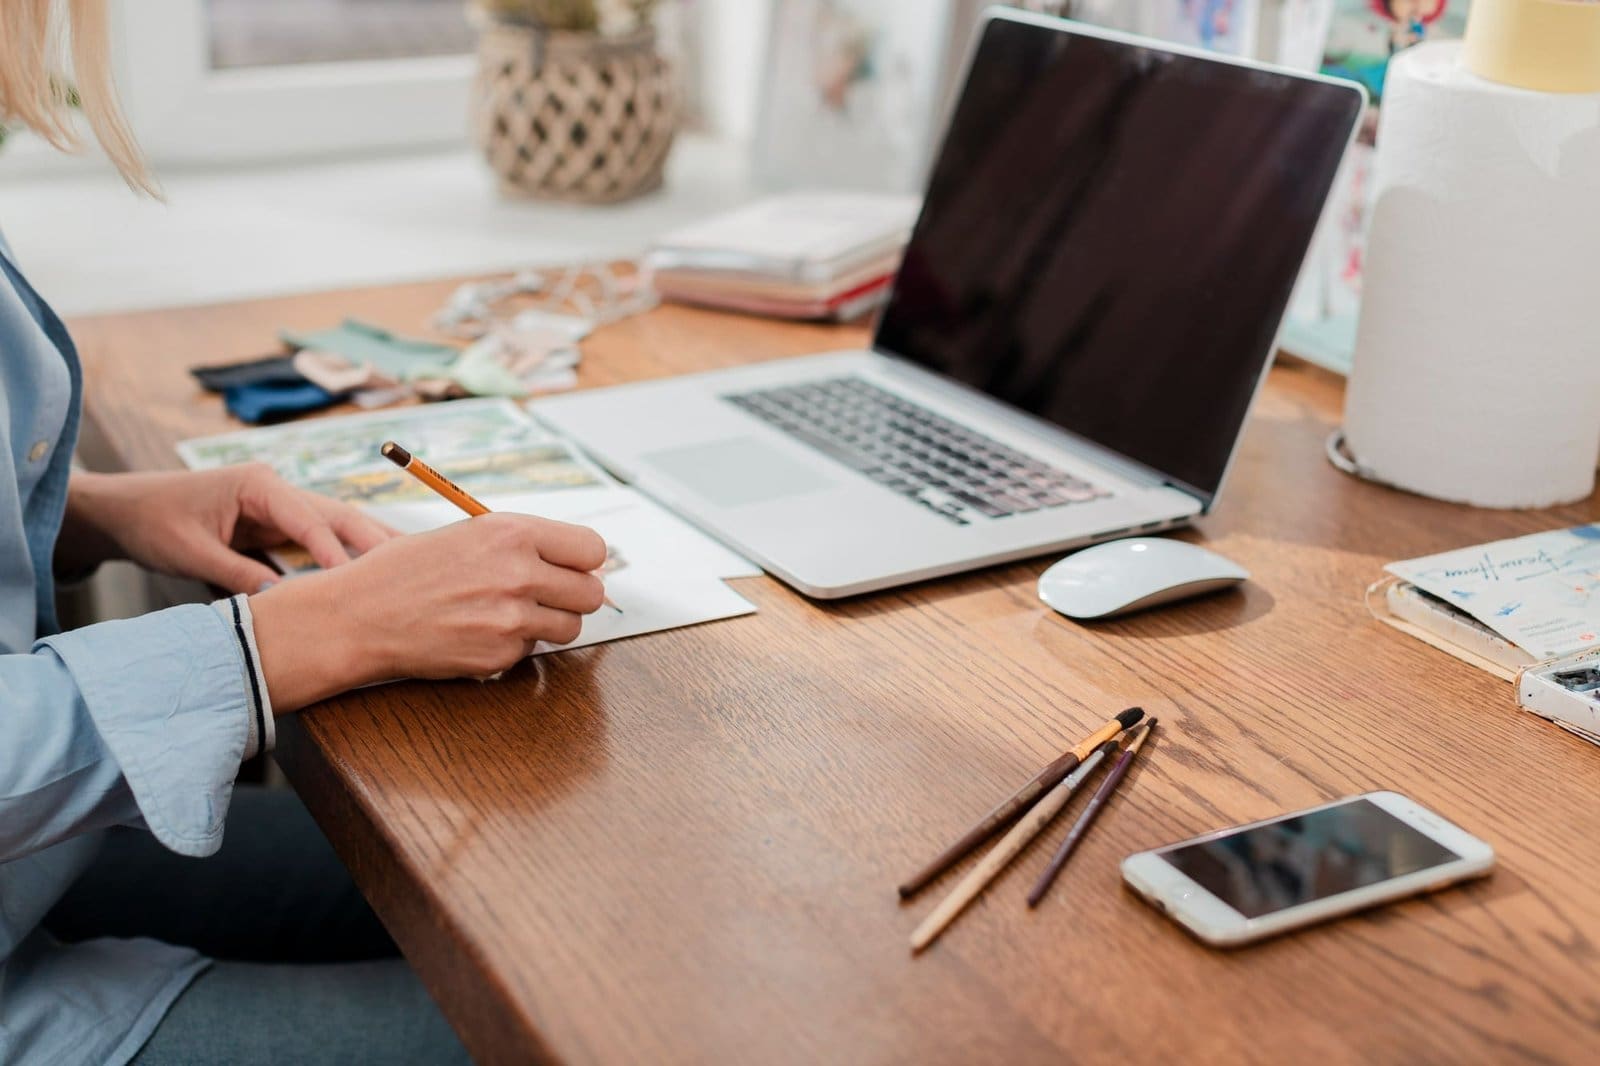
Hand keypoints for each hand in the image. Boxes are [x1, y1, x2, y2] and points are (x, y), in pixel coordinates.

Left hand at [63, 465, 398, 592]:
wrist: (126, 511)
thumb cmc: (154, 523)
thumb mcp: (192, 553)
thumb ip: (238, 575)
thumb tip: (282, 601)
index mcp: (259, 485)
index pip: (311, 520)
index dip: (336, 553)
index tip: (359, 583)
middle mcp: (278, 489)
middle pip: (338, 516)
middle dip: (374, 542)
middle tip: (411, 570)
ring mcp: (280, 505)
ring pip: (336, 526)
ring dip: (367, 548)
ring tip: (406, 572)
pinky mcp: (278, 523)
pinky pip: (319, 540)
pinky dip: (344, 556)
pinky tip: (369, 576)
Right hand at [249, 512, 607, 712]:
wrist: (360, 614)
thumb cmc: (408, 570)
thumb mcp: (468, 535)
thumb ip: (522, 544)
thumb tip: (576, 559)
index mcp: (512, 532)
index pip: (592, 548)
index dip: (585, 561)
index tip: (573, 567)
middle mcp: (519, 573)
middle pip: (592, 592)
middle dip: (575, 596)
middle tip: (548, 595)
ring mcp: (511, 618)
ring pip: (571, 627)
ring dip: (550, 623)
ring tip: (511, 613)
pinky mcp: (500, 655)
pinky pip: (532, 650)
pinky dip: (513, 645)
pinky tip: (479, 632)